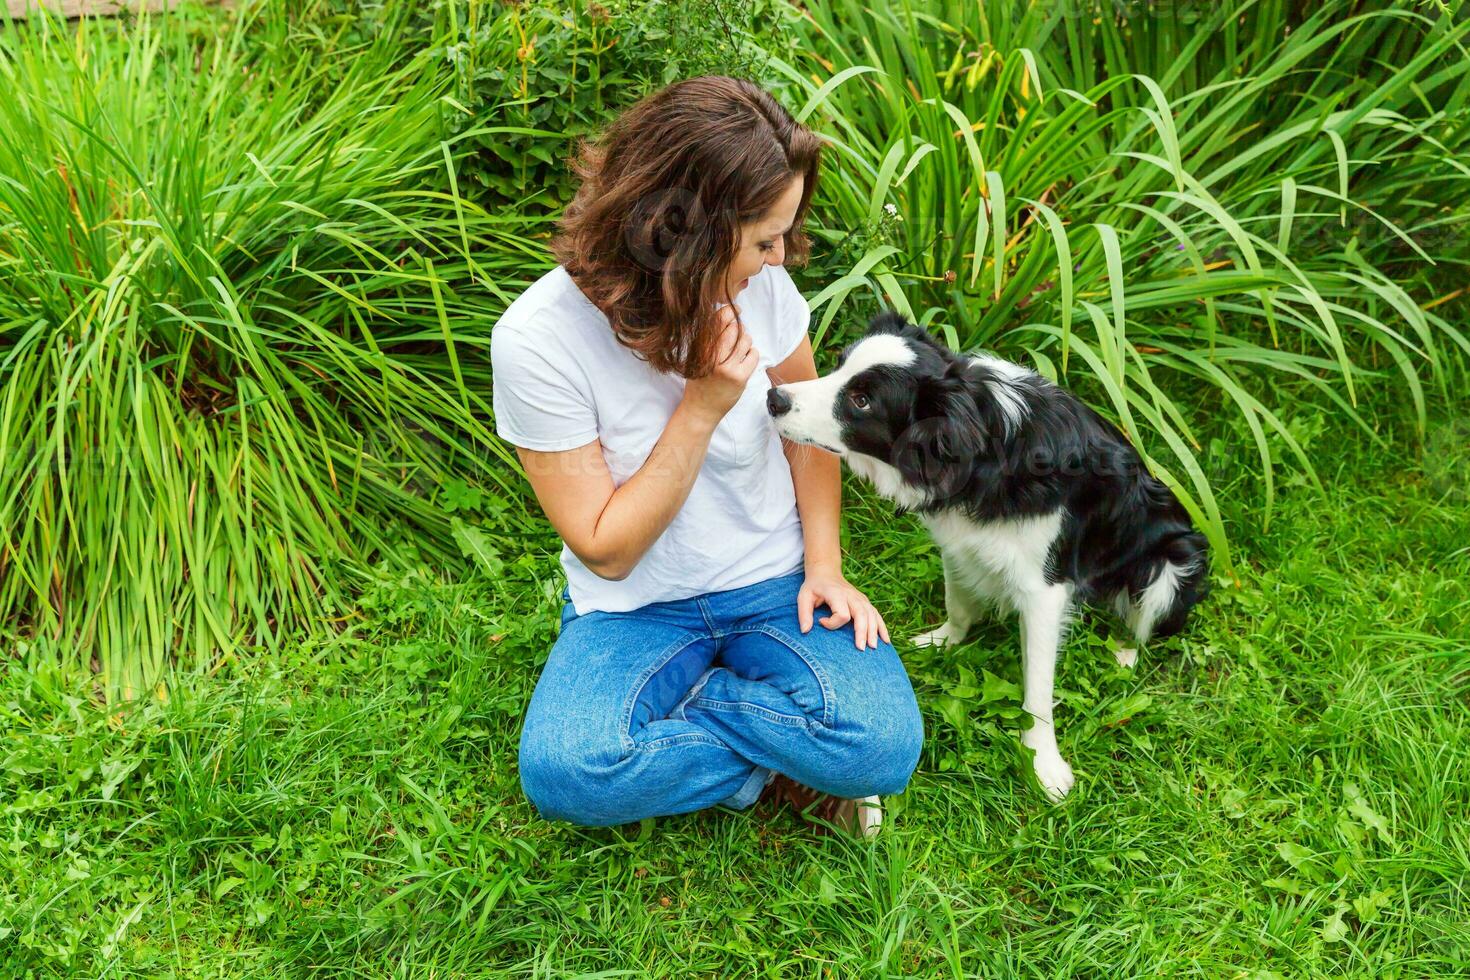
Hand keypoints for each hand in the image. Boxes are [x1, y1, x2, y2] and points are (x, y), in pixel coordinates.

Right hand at [682, 304, 758, 424]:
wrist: (700, 409)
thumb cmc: (698, 382)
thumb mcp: (696, 357)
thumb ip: (708, 339)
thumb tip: (727, 317)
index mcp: (700, 349)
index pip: (717, 321)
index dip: (729, 312)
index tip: (734, 310)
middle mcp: (713, 357)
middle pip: (734, 328)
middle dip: (738, 325)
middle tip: (738, 330)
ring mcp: (728, 367)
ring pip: (746, 340)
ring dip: (746, 340)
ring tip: (739, 349)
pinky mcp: (740, 377)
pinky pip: (754, 355)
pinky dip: (752, 353)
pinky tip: (744, 359)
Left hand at [798, 570, 890, 650]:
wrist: (826, 572)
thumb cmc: (814, 587)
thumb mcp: (803, 597)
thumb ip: (804, 614)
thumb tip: (805, 631)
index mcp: (837, 594)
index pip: (842, 613)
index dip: (832, 623)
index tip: (822, 622)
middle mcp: (851, 596)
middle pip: (861, 615)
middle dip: (862, 632)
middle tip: (861, 649)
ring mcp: (860, 598)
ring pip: (871, 615)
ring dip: (874, 632)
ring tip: (873, 648)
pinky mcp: (865, 602)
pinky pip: (876, 615)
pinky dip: (882, 628)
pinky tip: (885, 641)